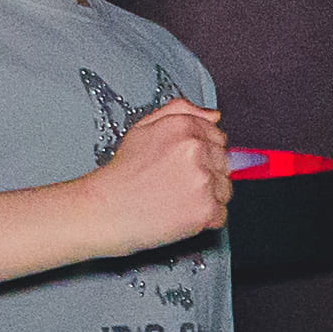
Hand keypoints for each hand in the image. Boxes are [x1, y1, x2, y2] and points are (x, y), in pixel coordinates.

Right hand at [91, 92, 235, 256]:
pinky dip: (205, 219)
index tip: (184, 165)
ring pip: (225, 189)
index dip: (203, 154)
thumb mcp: (144, 128)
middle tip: (175, 184)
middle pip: (224, 164)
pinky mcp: (206, 209)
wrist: (107, 209)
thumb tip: (214, 115)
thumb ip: (180, 112)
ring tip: (176, 199)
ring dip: (208, 197)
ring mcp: (203, 180)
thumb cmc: (124, 173)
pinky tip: (180, 213)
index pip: (218, 137)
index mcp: (183, 127)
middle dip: (206, 174)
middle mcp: (196, 149)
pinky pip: (221, 214)